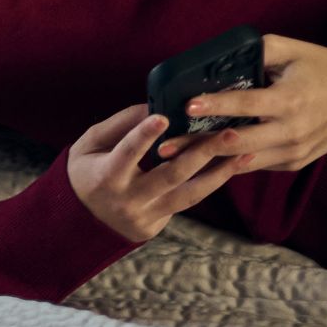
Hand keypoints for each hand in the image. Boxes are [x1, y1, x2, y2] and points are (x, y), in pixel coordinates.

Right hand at [66, 102, 255, 241]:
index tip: (162, 116)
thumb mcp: (90, 143)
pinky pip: (188, 201)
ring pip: (189, 195)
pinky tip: (230, 166)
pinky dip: (210, 183)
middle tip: (228, 133)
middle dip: (201, 153)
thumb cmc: (86, 170)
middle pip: (170, 175)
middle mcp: (128, 199)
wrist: (82, 221)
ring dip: (219, 174)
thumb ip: (120, 124)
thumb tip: (154, 104)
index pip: (126, 154)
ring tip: (243, 154)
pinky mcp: (159, 223)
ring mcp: (146, 215)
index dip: (143, 136)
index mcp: (106, 177)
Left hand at [153, 34, 326, 173]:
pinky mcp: (293, 164)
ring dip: (207, 160)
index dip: (214, 105)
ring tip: (174, 158)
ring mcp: (292, 152)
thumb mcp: (293, 50)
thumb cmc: (322, 67)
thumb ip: (258, 50)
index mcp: (289, 100)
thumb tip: (221, 55)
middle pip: (235, 142)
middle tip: (164, 144)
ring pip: (241, 161)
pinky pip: (255, 165)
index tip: (187, 105)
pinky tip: (202, 161)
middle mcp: (290, 131)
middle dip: (196, 145)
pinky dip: (229, 163)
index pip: (245, 104)